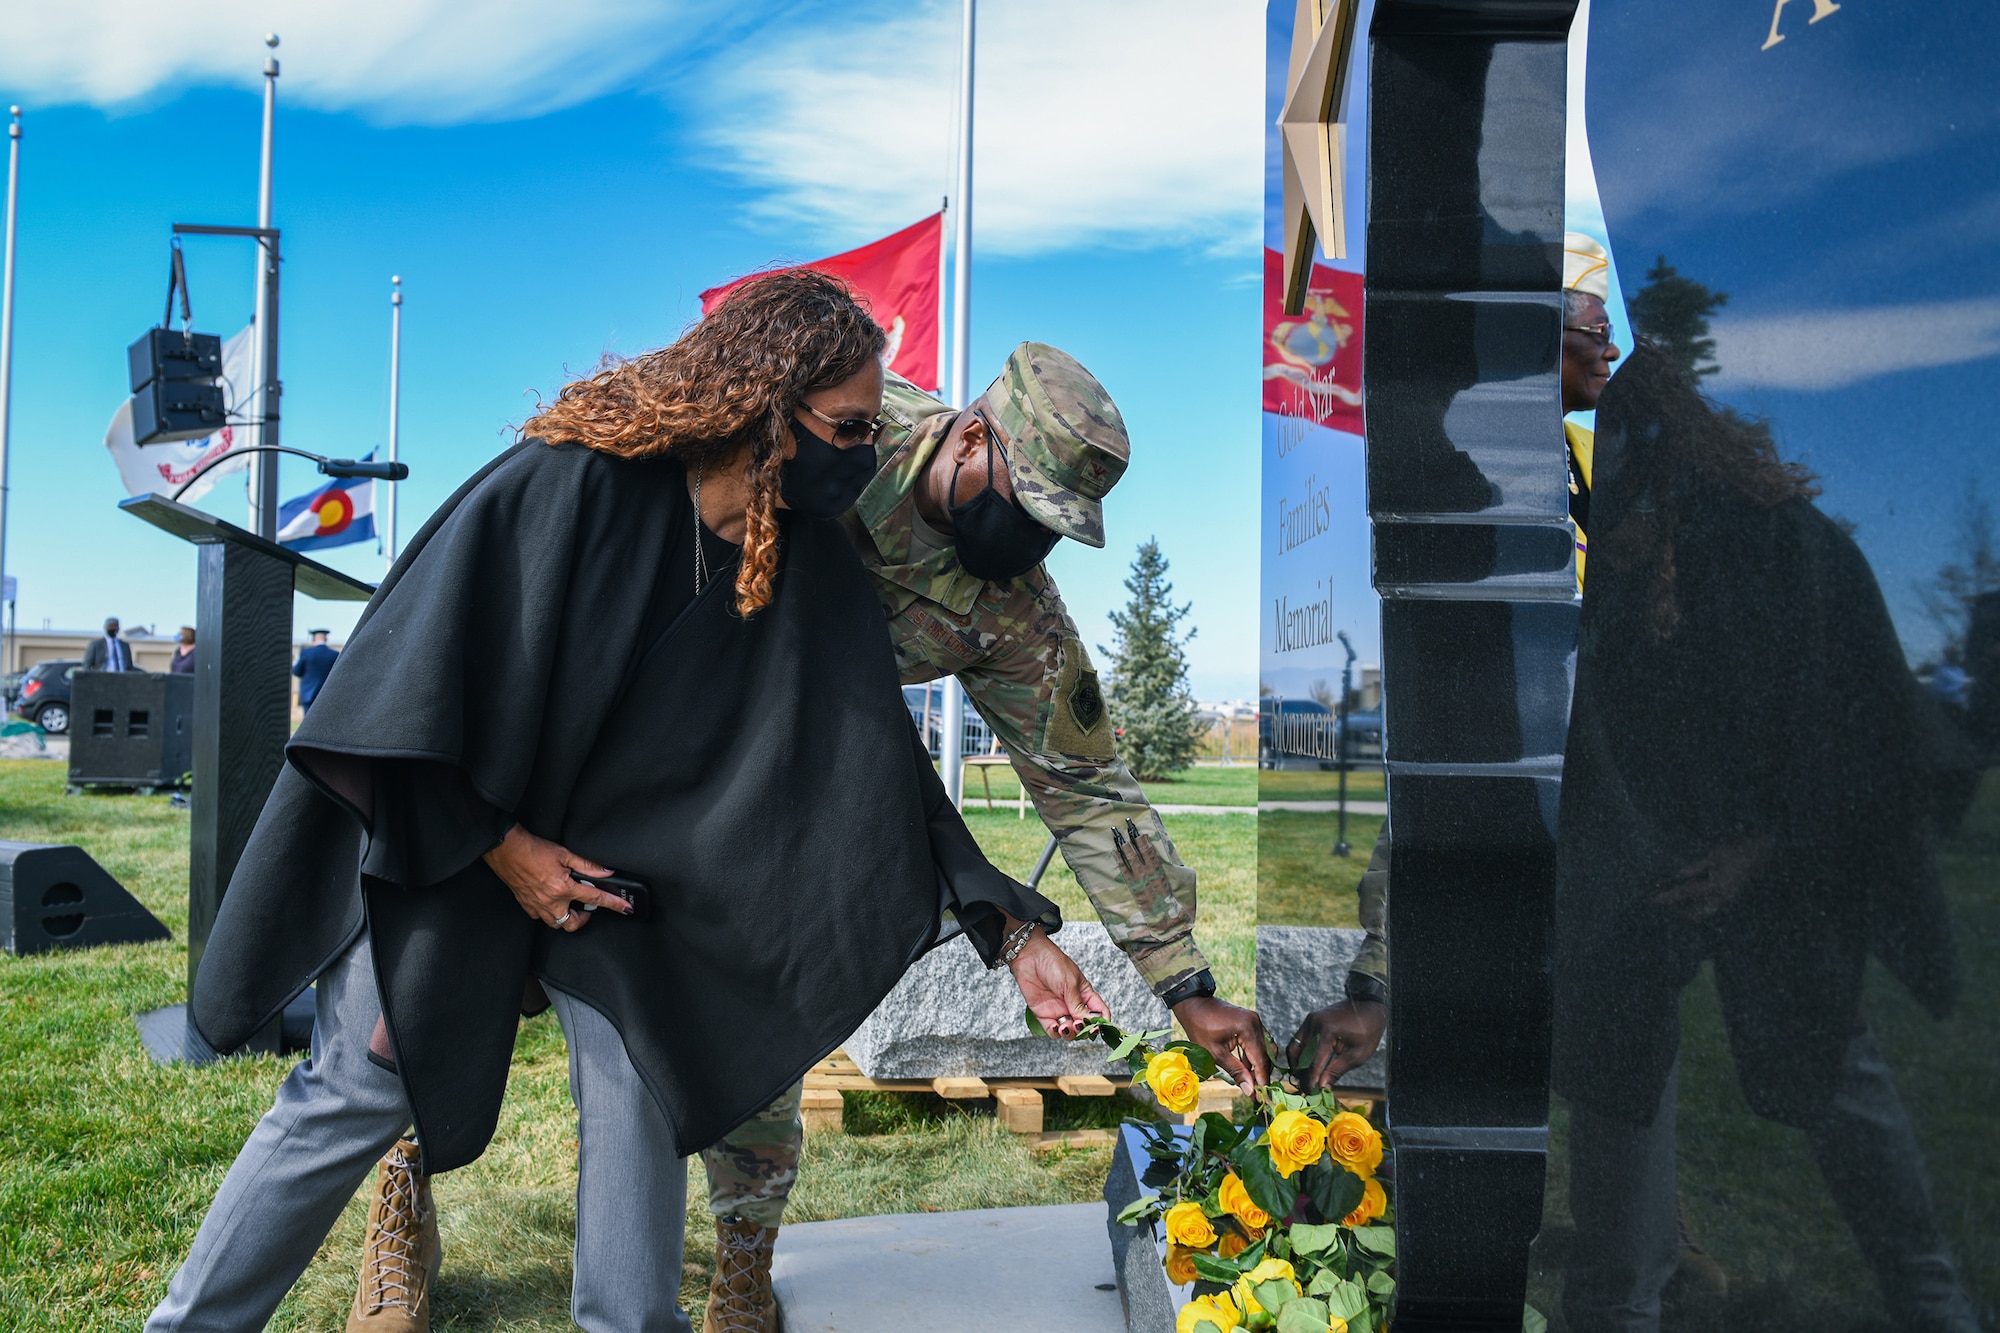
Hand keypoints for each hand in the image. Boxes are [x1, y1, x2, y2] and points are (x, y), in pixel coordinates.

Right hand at [482, 824, 630, 931]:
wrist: (506, 850)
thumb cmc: (532, 850)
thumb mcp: (565, 854)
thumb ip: (587, 865)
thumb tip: (606, 871)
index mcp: (563, 888)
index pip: (595, 899)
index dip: (613, 904)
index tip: (624, 908)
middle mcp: (550, 901)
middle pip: (572, 923)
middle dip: (582, 919)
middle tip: (586, 908)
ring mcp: (537, 906)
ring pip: (556, 923)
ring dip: (566, 916)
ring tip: (569, 904)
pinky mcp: (526, 905)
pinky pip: (541, 917)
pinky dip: (549, 912)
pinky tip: (551, 901)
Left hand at [1008, 926, 1108, 1039]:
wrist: (1029, 956)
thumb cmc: (1052, 962)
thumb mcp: (1070, 982)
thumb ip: (1078, 1004)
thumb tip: (1089, 1021)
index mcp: (1085, 995)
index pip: (1099, 1012)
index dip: (1101, 1022)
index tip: (1097, 1026)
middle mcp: (1073, 1005)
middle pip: (1084, 1026)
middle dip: (1084, 1030)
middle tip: (1079, 1025)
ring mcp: (1059, 1010)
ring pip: (1069, 1031)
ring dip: (1070, 1033)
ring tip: (1066, 1026)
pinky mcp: (1044, 1014)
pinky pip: (1052, 1030)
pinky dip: (1055, 1033)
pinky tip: (1056, 1027)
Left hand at [1173, 995, 1272, 1095]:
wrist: (1194, 1005)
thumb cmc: (1200, 1027)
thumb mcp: (1215, 1053)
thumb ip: (1235, 1071)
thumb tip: (1250, 1090)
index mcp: (1247, 1028)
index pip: (1260, 1059)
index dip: (1262, 1080)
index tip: (1262, 1097)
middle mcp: (1256, 1022)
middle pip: (1266, 1055)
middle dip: (1261, 1075)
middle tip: (1255, 1094)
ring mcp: (1255, 1021)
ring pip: (1264, 1050)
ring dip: (1258, 1067)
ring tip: (1250, 1084)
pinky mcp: (1251, 1022)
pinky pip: (1258, 1043)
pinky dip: (1253, 1057)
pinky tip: (1246, 1069)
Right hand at [1287, 1000, 1386, 1091]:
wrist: (1367, 1005)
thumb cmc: (1367, 1031)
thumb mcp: (1357, 1055)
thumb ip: (1337, 1070)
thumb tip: (1322, 1087)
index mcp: (1327, 1032)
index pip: (1314, 1062)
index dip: (1311, 1080)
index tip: (1310, 1094)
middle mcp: (1314, 1024)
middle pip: (1300, 1056)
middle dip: (1302, 1075)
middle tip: (1306, 1089)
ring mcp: (1309, 1020)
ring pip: (1294, 1048)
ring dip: (1296, 1064)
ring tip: (1303, 1079)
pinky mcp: (1309, 1020)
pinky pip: (1298, 1040)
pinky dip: (1298, 1054)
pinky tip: (1304, 1066)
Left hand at [1654, 834, 1773, 920]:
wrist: (1762, 854)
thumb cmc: (1737, 851)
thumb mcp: (1715, 856)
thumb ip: (1696, 868)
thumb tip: (1679, 876)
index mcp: (1717, 884)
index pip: (1687, 892)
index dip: (1669, 896)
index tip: (1655, 900)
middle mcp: (1723, 896)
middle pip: (1697, 913)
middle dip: (1680, 911)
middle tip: (1666, 903)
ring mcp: (1729, 899)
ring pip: (1705, 912)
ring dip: (1690, 910)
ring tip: (1676, 902)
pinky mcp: (1730, 897)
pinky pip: (1711, 905)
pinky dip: (1699, 904)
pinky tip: (1690, 897)